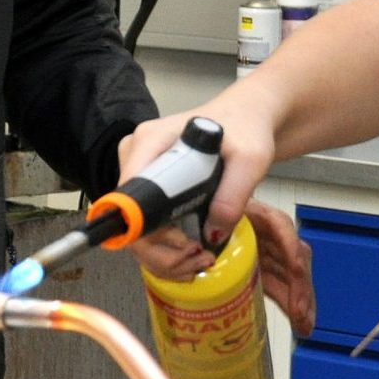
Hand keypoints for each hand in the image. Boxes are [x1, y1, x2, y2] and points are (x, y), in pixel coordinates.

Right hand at [120, 104, 315, 336]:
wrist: (246, 120)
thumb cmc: (246, 130)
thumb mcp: (250, 159)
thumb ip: (233, 195)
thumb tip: (211, 234)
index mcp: (150, 141)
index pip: (130, 193)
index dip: (150, 226)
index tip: (185, 242)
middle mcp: (136, 156)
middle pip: (129, 219)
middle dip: (161, 250)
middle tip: (200, 258)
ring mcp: (140, 173)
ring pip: (136, 230)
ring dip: (165, 255)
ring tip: (201, 258)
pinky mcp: (149, 188)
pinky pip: (146, 226)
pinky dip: (167, 248)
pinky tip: (193, 251)